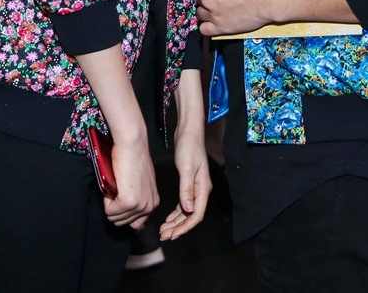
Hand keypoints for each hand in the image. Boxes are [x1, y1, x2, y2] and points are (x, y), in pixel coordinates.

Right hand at [103, 140, 158, 228]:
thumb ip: (139, 199)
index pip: (135, 224)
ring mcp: (139, 205)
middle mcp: (149, 207)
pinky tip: (114, 184)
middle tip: (118, 189)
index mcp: (153, 203)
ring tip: (117, 185)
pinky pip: (109, 210)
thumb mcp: (141, 184)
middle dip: (115, 207)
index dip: (123, 212)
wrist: (132, 145)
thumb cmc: (134, 159)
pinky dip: (107, 199)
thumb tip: (130, 214)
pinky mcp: (128, 201)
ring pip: (115, 218)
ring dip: (110, 202)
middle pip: (123, 223)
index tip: (121, 198)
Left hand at [159, 125, 210, 240]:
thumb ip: (187, 189)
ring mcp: (195, 187)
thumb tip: (188, 210)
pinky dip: (176, 212)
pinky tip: (168, 218)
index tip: (172, 235)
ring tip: (164, 230)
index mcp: (203, 188)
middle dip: (178, 228)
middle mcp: (201, 190)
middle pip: (191, 216)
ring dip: (176, 222)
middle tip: (164, 236)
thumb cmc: (189, 147)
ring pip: (187, 211)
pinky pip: (184, 203)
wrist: (188, 131)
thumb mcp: (187, 168)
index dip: (185, 228)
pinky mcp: (189, 183)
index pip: (196, 215)